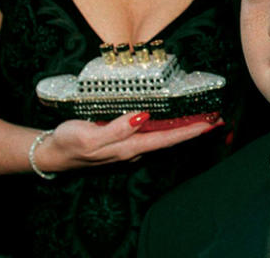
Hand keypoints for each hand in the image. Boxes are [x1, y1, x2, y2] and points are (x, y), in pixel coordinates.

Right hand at [36, 112, 222, 172]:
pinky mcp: (122, 137)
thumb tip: (142, 117)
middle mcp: (133, 146)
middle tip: (216, 117)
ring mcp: (128, 143)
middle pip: (170, 138)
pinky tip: (171, 118)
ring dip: (183, 126)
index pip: (167, 139)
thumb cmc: (70, 143)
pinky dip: (167, 124)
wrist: (53, 153)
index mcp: (129, 146)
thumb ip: (116, 129)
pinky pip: (151, 131)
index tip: (210, 122)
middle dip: (193, 128)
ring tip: (202, 116)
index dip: (190, 131)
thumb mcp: (90, 136)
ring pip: (162, 134)